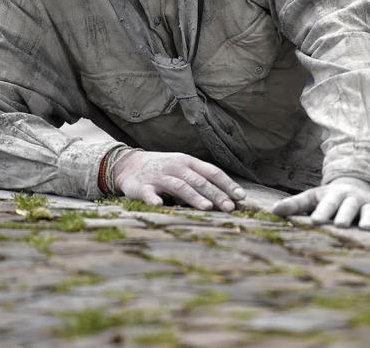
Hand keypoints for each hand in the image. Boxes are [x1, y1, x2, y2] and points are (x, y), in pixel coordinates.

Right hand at [113, 150, 245, 211]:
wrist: (128, 164)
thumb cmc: (164, 169)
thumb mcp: (184, 168)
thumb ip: (202, 179)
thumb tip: (228, 195)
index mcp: (188, 162)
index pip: (212, 172)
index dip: (227, 184)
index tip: (241, 197)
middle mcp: (176, 167)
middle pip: (199, 181)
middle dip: (216, 194)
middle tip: (230, 208)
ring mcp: (159, 176)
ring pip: (179, 186)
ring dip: (193, 197)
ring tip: (207, 208)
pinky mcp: (142, 187)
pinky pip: (149, 194)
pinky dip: (154, 200)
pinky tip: (160, 206)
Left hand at [270, 177, 369, 232]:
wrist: (354, 184)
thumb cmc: (327, 198)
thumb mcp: (311, 198)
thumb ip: (293, 205)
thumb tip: (272, 210)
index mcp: (332, 196)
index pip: (326, 205)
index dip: (321, 213)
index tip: (315, 222)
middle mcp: (351, 199)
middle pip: (347, 208)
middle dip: (343, 216)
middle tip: (339, 225)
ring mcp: (367, 205)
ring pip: (368, 212)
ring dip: (367, 220)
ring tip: (365, 230)